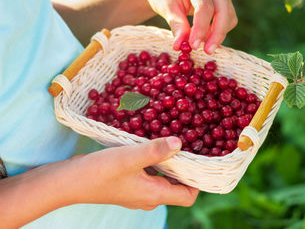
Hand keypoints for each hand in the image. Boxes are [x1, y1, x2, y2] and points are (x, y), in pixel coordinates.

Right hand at [66, 136, 198, 209]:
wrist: (68, 182)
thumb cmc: (99, 172)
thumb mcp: (129, 157)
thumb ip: (155, 151)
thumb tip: (179, 143)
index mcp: (155, 195)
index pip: (188, 196)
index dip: (198, 181)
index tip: (201, 160)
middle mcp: (150, 196)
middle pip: (178, 186)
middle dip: (186, 168)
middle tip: (190, 145)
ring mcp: (138, 191)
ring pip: (163, 178)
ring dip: (170, 162)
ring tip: (173, 142)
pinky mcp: (129, 183)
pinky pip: (150, 174)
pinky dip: (155, 162)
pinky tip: (151, 145)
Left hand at [134, 0, 237, 53]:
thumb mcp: (166, 9)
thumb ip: (177, 26)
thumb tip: (181, 46)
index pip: (205, 6)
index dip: (201, 28)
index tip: (194, 46)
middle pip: (223, 10)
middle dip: (217, 34)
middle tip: (207, 51)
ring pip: (229, 15)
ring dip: (219, 34)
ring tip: (202, 44)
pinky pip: (229, 17)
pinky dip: (220, 30)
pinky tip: (206, 37)